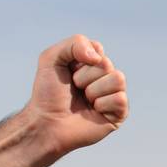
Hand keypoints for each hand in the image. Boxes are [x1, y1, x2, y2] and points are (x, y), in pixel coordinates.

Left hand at [26, 33, 128, 154]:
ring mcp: (112, 94)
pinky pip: (120, 99)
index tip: (67, 72)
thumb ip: (74, 43)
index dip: (80, 60)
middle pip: (106, 64)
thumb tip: (98, 56)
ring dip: (93, 90)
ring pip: (118, 79)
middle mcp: (104, 77)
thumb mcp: (51, 59)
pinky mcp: (119, 113)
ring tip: (84, 100)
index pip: (97, 49)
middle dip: (83, 77)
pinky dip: (102, 104)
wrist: (46, 122)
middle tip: (74, 89)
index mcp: (90, 64)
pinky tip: (93, 112)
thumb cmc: (47, 93)